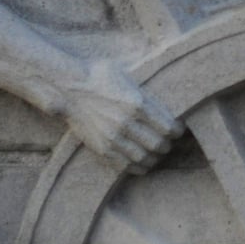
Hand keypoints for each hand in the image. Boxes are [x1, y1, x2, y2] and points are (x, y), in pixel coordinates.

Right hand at [61, 58, 178, 171]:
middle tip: (167, 142)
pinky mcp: (102, 149)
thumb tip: (165, 106)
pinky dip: (138, 167)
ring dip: (155, 158)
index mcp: (137, 104)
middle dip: (167, 145)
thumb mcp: (126, 77)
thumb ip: (145, 94)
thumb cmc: (98, 76)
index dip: (177, 132)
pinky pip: (126, 166)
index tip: (177, 130)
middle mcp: (126, 124)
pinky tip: (141, 162)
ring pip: (144, 158)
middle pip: (159, 145)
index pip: (169, 128)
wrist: (67, 88)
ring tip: (155, 153)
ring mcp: (113, 139)